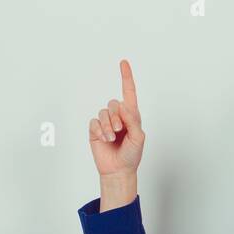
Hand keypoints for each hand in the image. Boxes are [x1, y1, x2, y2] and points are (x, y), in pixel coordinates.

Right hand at [88, 59, 144, 177]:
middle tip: (120, 130)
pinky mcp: (95, 130)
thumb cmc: (132, 155)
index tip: (124, 63)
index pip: (128, 93)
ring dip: (108, 126)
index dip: (126, 77)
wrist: (118, 170)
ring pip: (103, 113)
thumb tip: (123, 107)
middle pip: (113, 103)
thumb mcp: (138, 138)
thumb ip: (133, 121)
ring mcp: (106, 123)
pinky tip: (104, 139)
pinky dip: (100, 130)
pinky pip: (94, 122)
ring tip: (112, 138)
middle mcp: (118, 116)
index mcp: (131, 115)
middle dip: (117, 117)